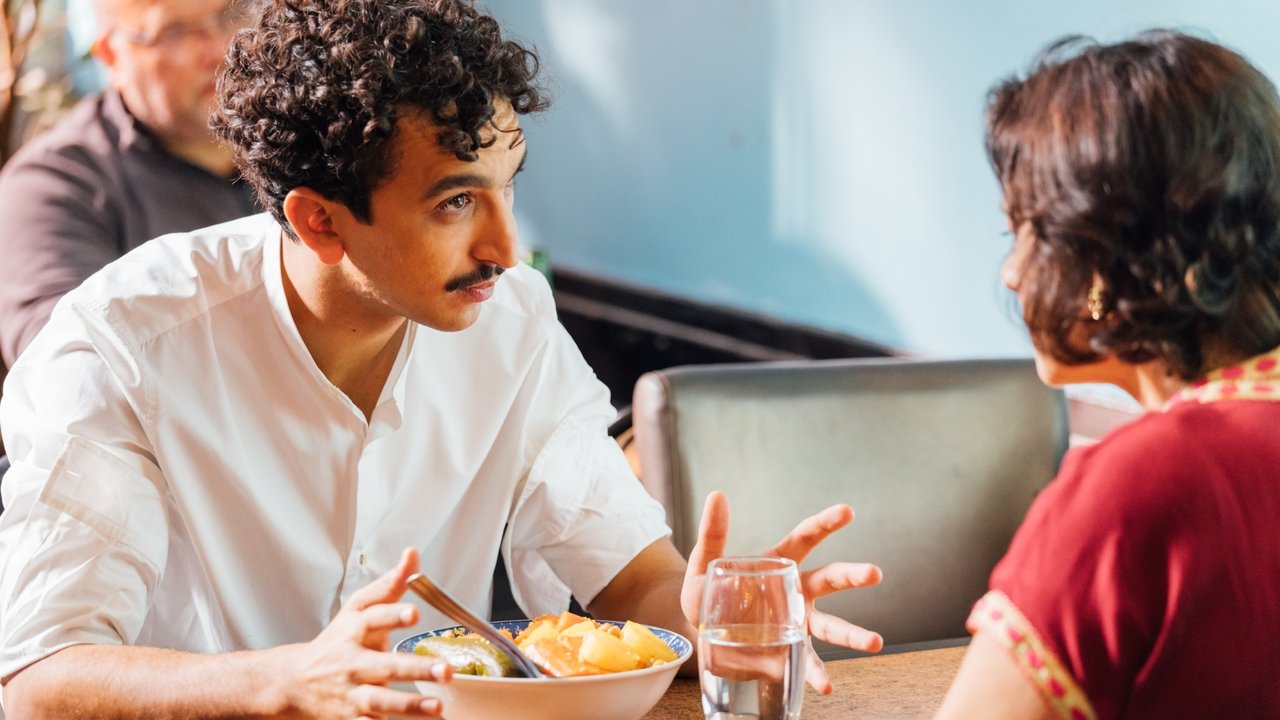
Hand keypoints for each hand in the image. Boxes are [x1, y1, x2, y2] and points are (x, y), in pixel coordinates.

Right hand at [278, 547, 452, 718]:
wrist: (294, 681)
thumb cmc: (337, 641)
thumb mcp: (358, 608)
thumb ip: (389, 584)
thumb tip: (412, 554)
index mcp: (355, 629)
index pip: (372, 618)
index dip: (392, 614)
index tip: (414, 612)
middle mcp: (352, 661)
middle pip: (383, 665)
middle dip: (413, 668)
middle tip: (444, 670)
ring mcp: (352, 692)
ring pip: (379, 701)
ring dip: (408, 706)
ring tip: (437, 707)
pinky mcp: (352, 717)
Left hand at [681, 491, 883, 693]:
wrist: (699, 630)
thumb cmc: (706, 590)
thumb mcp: (705, 561)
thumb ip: (714, 532)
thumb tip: (717, 495)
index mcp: (779, 562)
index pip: (806, 538)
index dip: (826, 523)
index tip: (847, 511)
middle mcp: (797, 590)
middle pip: (829, 578)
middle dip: (853, 576)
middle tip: (874, 573)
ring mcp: (797, 621)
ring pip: (830, 624)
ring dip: (852, 634)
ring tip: (875, 642)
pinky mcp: (788, 649)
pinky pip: (807, 661)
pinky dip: (817, 673)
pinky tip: (826, 685)